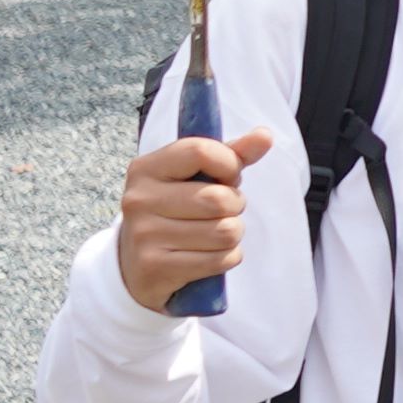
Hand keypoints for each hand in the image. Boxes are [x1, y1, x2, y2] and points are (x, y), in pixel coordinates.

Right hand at [119, 127, 276, 312]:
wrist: (137, 266)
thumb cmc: (175, 211)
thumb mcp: (195, 177)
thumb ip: (231, 154)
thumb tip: (265, 135)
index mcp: (146, 168)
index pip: (200, 151)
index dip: (229, 164)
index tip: (228, 177)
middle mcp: (139, 199)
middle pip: (219, 199)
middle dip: (235, 206)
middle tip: (220, 212)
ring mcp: (144, 234)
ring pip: (225, 232)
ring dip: (232, 235)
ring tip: (212, 233)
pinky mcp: (155, 266)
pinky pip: (221, 259)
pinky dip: (227, 258)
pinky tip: (207, 255)